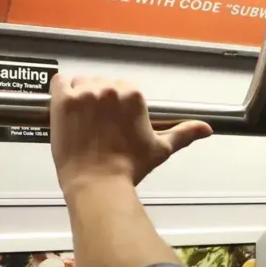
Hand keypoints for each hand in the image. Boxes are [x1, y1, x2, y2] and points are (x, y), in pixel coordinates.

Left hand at [49, 75, 212, 192]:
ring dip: (80, 97)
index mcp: (134, 95)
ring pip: (81, 83)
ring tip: (81, 121)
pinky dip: (61, 91)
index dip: (117, 105)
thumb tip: (206, 129)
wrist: (97, 184)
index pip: (123, 88)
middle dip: (99, 101)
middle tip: (97, 126)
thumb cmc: (128, 168)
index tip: (112, 123)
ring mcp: (85, 93)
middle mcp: (110, 89)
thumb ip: (184, 134)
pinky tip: (65, 109)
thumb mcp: (160, 149)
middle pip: (101, 84)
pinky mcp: (63, 101)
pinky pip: (59, 82)